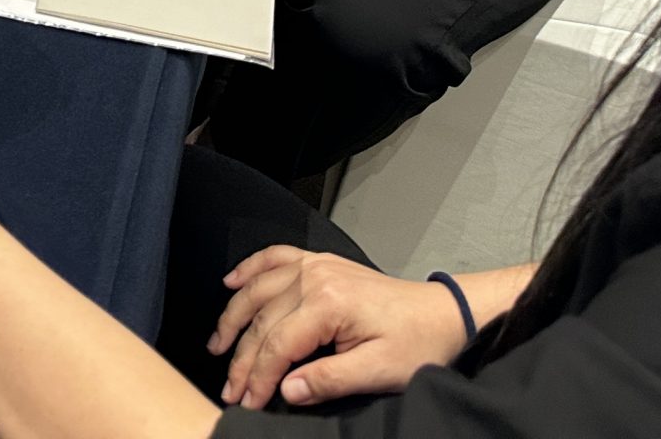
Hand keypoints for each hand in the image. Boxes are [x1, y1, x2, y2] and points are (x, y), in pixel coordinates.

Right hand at [209, 247, 469, 409]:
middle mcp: (314, 276)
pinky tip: (231, 281)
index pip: (278, 344)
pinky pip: (274, 257)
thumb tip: (285, 390)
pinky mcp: (319, 262)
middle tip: (229, 388)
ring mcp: (315, 265)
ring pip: (258, 289)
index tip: (246, 402)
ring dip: (234, 316)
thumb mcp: (378, 371)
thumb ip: (328, 380)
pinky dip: (249, 268)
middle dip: (242, 358)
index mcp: (328, 303)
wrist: (444, 312)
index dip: (258, 377)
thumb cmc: (417, 343)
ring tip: (217, 345)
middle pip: (262, 319)